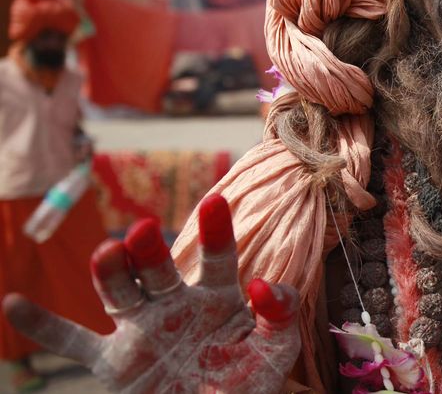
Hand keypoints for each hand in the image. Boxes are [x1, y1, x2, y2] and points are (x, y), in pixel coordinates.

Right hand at [2, 194, 300, 392]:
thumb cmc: (249, 382)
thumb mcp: (275, 349)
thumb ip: (278, 314)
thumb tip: (263, 284)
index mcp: (216, 296)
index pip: (216, 258)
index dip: (216, 232)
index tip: (215, 202)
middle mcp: (174, 303)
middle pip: (157, 270)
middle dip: (149, 252)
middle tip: (145, 232)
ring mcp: (141, 329)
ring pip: (119, 294)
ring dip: (110, 273)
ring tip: (109, 254)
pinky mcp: (113, 361)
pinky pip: (74, 342)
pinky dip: (44, 326)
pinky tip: (13, 304)